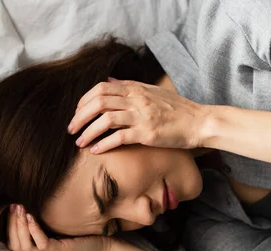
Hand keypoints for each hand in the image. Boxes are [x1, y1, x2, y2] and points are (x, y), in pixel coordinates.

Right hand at [7, 204, 112, 250]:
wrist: (106, 248)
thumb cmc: (85, 236)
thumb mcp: (61, 230)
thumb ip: (47, 225)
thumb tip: (33, 205)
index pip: (15, 245)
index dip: (9, 228)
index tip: (10, 210)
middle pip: (17, 246)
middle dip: (11, 224)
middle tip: (12, 206)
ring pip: (25, 246)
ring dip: (19, 225)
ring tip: (19, 208)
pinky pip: (42, 243)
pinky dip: (34, 229)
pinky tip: (31, 216)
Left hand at [67, 78, 208, 153]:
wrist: (199, 122)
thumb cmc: (177, 109)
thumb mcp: (153, 92)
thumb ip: (130, 86)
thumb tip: (109, 81)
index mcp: (136, 89)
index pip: (101, 89)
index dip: (84, 100)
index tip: (77, 113)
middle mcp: (137, 100)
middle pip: (98, 103)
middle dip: (80, 116)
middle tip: (71, 129)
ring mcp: (141, 116)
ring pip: (105, 120)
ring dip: (88, 132)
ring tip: (79, 143)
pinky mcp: (147, 133)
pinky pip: (119, 137)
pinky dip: (103, 144)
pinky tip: (95, 151)